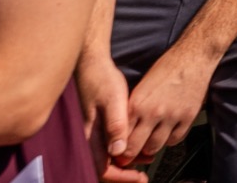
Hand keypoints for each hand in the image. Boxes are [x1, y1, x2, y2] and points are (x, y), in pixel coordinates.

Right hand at [79, 51, 146, 179]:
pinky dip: (123, 149)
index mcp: (91, 136)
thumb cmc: (101, 80)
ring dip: (126, 162)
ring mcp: (92, 134)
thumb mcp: (113, 100)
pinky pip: (108, 146)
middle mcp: (89, 139)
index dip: (122, 177)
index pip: (103, 170)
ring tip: (147, 157)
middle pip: (105, 168)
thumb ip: (115, 126)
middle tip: (144, 174)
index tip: (140, 178)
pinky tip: (137, 143)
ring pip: (108, 159)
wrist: (92, 65)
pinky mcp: (97, 127)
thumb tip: (118, 152)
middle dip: (125, 173)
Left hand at [120, 42, 215, 165]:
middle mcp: (152, 113)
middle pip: (136, 147)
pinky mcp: (188, 117)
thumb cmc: (166, 68)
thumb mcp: (141, 87)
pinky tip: (167, 132)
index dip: (119, 147)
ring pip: (155, 147)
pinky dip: (169, 140)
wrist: (193, 57)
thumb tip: (125, 131)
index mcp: (137, 104)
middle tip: (133, 152)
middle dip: (132, 153)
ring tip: (151, 140)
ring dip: (151, 147)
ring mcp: (171, 116)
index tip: (120, 150)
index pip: (122, 137)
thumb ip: (132, 110)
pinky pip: (175, 140)